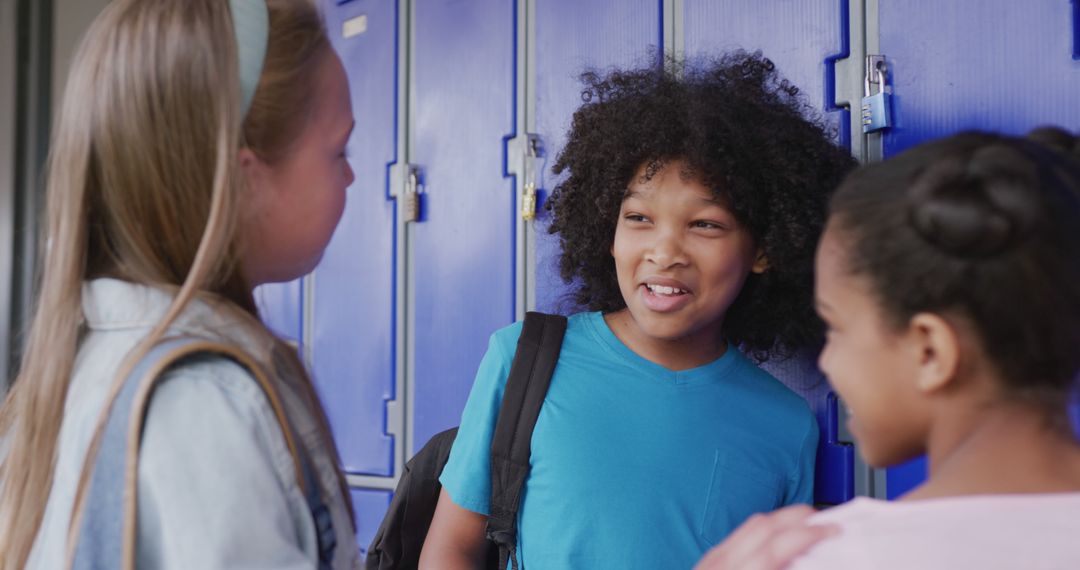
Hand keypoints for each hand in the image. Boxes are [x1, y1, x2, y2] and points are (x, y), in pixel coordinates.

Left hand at [693, 505, 837, 569]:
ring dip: (782, 519)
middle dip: (798, 516)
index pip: (777, 546)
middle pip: (765, 526)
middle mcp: (725, 563)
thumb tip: (806, 564)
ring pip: (751, 525)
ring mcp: (714, 559)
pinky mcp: (710, 559)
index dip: (809, 534)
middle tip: (825, 521)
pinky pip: (741, 533)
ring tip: (806, 526)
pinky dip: (765, 528)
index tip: (832, 531)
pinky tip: (778, 537)